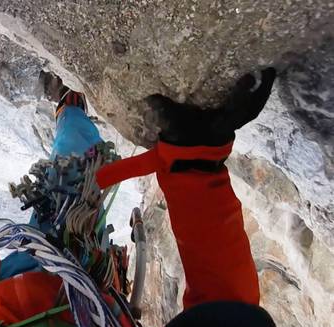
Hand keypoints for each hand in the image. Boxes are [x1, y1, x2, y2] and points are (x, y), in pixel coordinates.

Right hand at [144, 68, 276, 146]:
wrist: (188, 164)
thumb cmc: (182, 143)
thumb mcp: (172, 125)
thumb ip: (163, 110)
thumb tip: (149, 97)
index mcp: (220, 124)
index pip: (235, 108)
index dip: (242, 93)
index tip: (249, 76)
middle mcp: (232, 125)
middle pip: (253, 108)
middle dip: (262, 90)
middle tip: (269, 70)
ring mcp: (235, 126)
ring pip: (253, 109)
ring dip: (261, 93)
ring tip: (266, 74)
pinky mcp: (233, 125)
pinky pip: (248, 110)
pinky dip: (252, 99)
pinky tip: (253, 87)